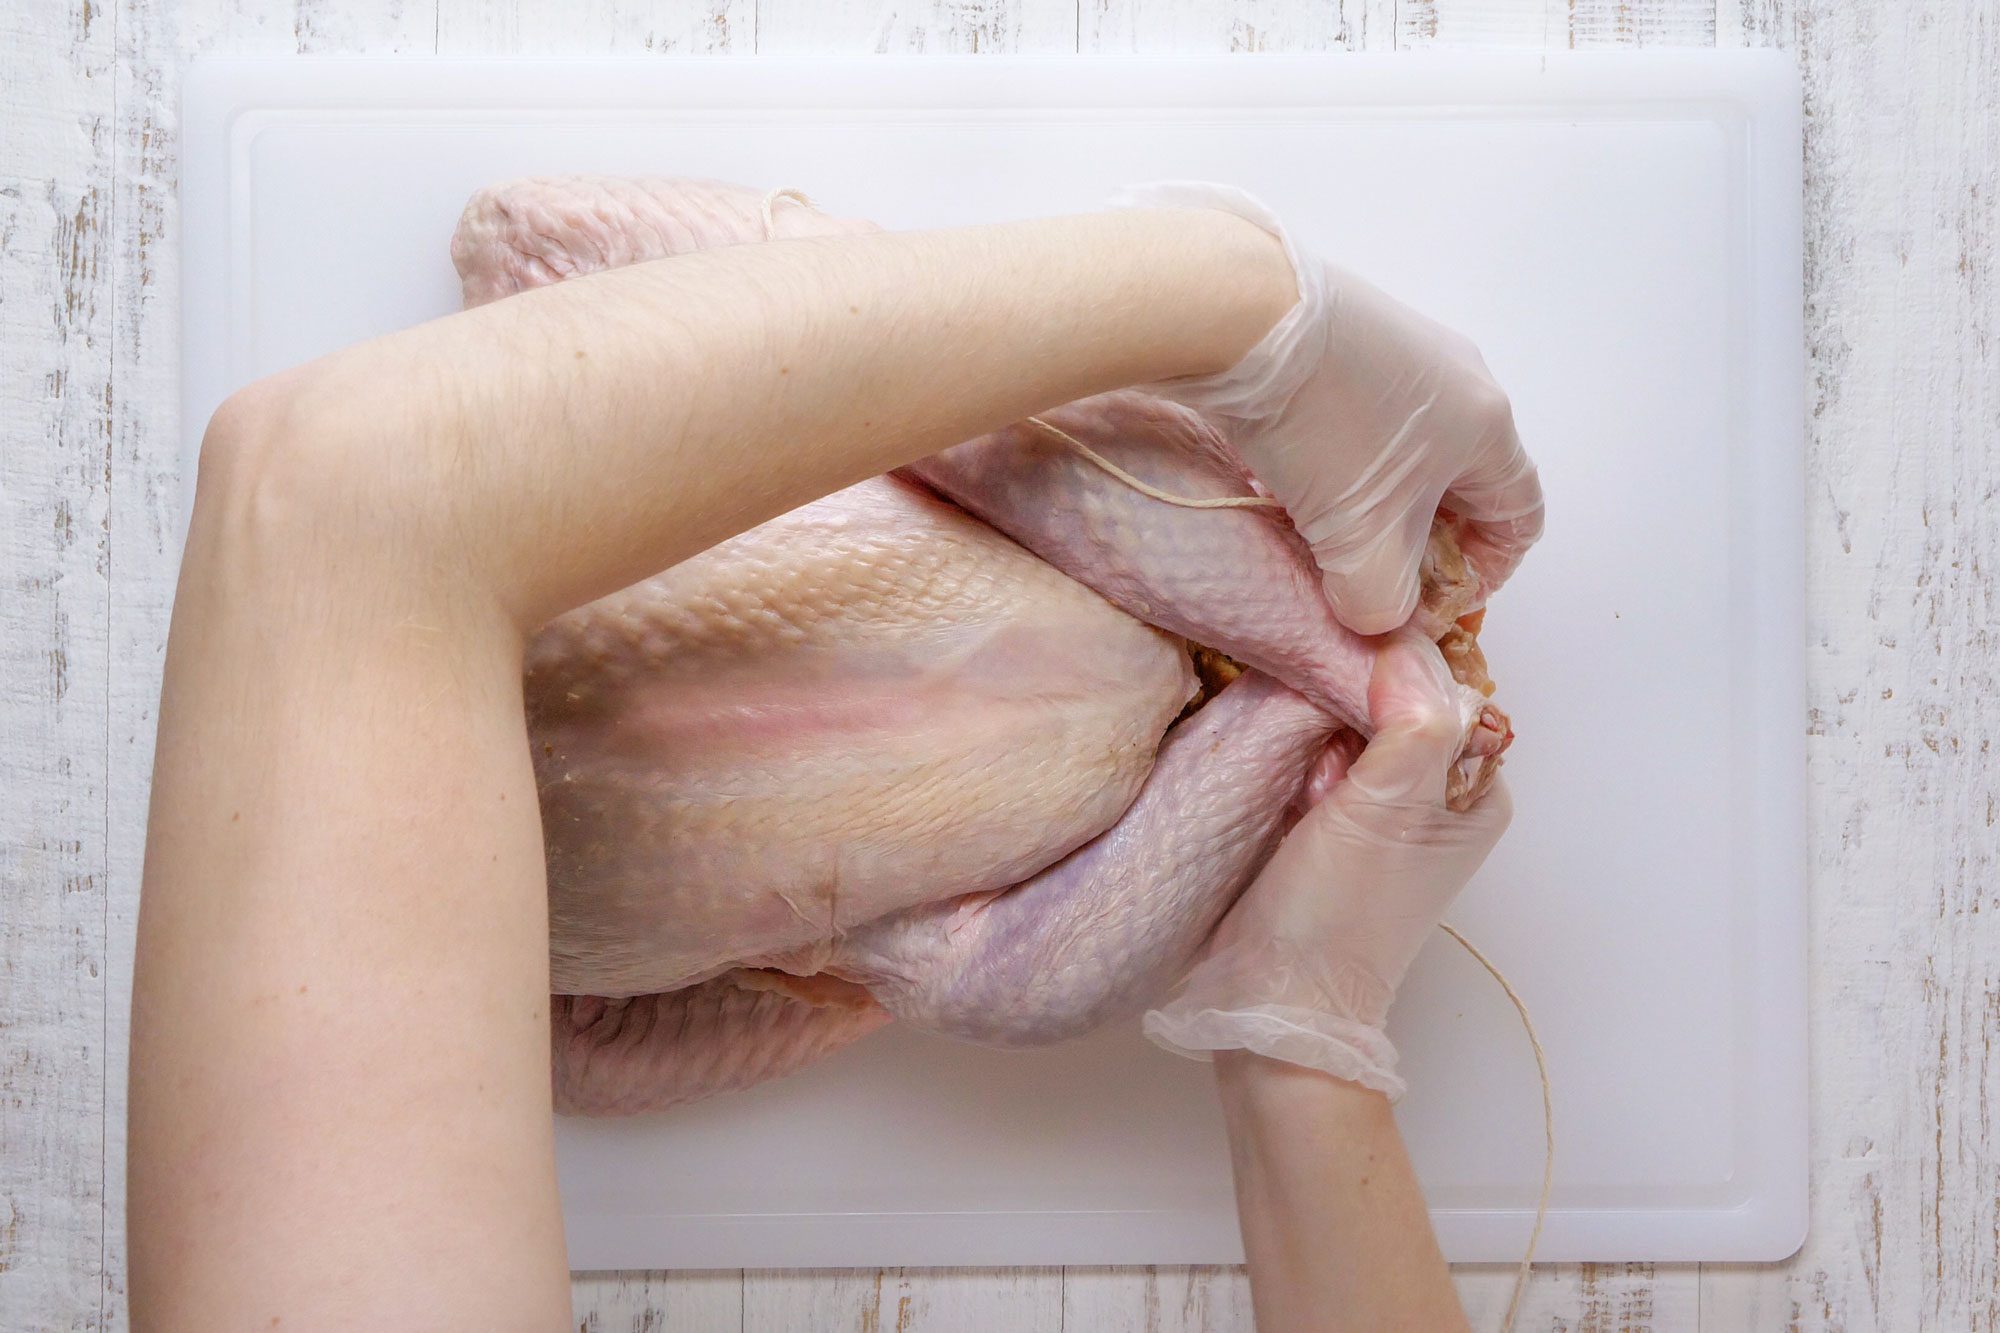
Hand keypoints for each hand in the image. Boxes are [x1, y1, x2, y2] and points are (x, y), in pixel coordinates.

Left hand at [1115, 182, 1545, 634]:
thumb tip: (1372, 613)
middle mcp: (1461, 380)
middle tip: (1368, 575)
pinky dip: (1338, 461)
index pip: (1520, 517)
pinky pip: (1361, 420)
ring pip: (1406, 454)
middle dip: (1420, 542)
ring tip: (1321, 532)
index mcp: (1488, 428)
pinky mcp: (1350, 338)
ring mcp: (1405, 350)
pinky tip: (1289, 477)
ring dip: (1373, 503)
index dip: (1486, 575)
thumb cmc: (1326, 429)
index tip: (1430, 605)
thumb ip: (1380, 601)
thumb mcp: (1360, 541)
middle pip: (1461, 485)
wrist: (1244, 317)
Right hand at [1144, 631, 1512, 1097]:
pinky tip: (1273, 767)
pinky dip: (1291, 752)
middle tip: (1314, 743)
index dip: (1395, 673)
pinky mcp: (1322, 823)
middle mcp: (1433, 798)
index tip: (1350, 690)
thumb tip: (1405, 647)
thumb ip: (1412, 724)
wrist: (1270, 1003)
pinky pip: (1311, 757)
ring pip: (1344, 726)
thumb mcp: (1388, 809)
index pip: (1445, 689)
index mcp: (1474, 794)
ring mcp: (1375, 811)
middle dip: (1345, 702)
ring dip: (1310, 727)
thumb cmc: (1340, 913)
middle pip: (1392, 703)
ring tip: (1291, 763)